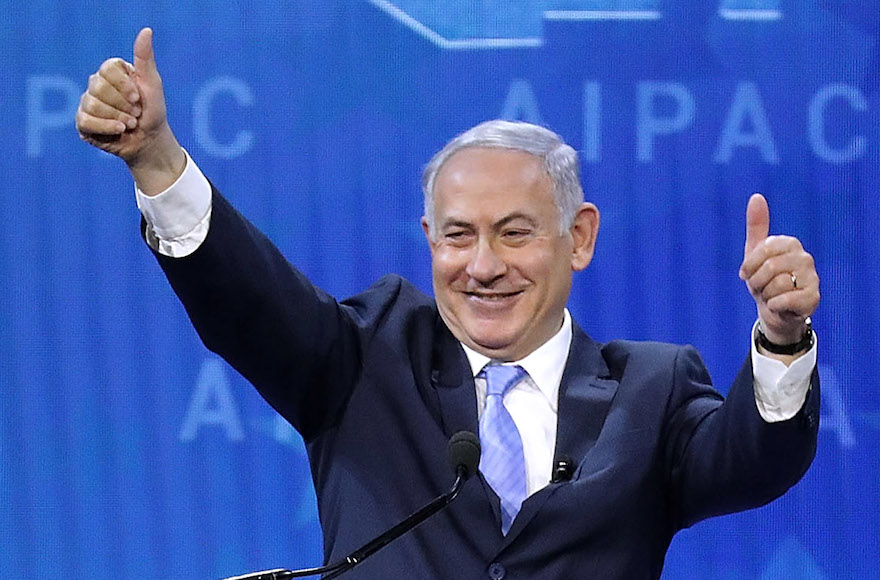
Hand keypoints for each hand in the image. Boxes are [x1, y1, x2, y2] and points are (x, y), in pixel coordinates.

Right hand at [75, 28, 183, 193]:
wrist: (150, 141)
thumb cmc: (152, 111)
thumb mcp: (152, 84)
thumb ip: (145, 58)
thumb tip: (146, 30)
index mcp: (112, 72)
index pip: (107, 68)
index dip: (124, 85)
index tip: (138, 97)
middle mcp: (96, 85)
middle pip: (98, 87)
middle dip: (123, 105)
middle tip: (136, 114)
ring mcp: (87, 103)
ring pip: (91, 104)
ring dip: (117, 117)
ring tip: (130, 124)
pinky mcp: (82, 122)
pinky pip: (86, 120)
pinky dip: (106, 127)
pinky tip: (119, 130)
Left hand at [739, 193, 819, 345]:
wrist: (773, 310)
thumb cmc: (763, 278)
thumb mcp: (754, 252)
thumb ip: (756, 225)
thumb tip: (756, 196)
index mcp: (790, 243)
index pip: (762, 249)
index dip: (749, 265)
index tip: (748, 272)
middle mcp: (805, 257)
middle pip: (769, 268)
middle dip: (757, 282)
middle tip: (761, 286)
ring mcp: (812, 278)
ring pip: (776, 285)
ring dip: (766, 294)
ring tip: (771, 295)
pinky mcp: (813, 298)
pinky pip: (783, 300)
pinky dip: (774, 306)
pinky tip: (779, 306)